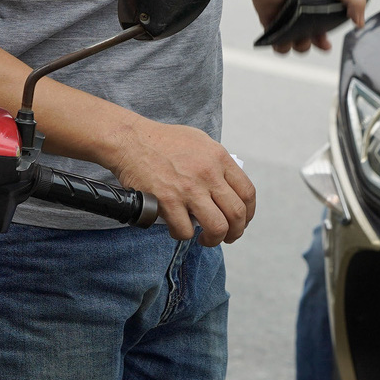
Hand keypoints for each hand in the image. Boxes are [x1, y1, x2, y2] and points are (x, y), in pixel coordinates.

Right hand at [105, 120, 255, 244]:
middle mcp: (208, 173)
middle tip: (227, 236)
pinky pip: (184, 230)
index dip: (248, 213)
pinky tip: (178, 229)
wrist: (131, 140)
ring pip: (217, 227)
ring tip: (206, 239)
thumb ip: (216, 162)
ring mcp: (188, 188)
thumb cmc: (162, 141)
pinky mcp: (167, 200)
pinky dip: (183, 235)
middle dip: (235, 232)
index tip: (242, 221)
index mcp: (219, 157)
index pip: (247, 192)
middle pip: (237, 214)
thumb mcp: (199, 141)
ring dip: (214, 239)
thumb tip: (226, 185)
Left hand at [246, 0, 367, 52]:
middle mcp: (305, 11)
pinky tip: (284, 40)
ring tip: (298, 36)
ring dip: (301, 46)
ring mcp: (289, 18)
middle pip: (315, 38)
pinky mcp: (274, 24)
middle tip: (319, 41)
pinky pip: (279, 44)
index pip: (330, 23)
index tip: (330, 37)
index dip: (332, 33)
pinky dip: (282, 47)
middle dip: (318, 44)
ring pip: (298, 44)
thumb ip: (354, 0)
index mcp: (321, 1)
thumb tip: (361, 21)